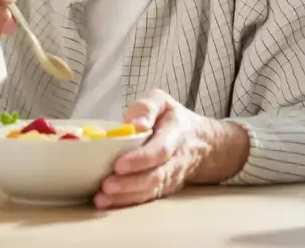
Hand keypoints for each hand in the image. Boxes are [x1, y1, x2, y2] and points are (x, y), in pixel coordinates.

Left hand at [95, 90, 248, 208]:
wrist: (202, 143)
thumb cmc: (173, 119)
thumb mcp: (162, 101)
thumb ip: (147, 107)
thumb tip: (135, 124)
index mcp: (175, 134)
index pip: (160, 150)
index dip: (140, 159)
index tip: (119, 164)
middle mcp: (175, 160)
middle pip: (154, 176)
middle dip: (129, 183)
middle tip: (106, 185)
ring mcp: (170, 177)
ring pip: (150, 191)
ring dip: (125, 196)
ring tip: (102, 197)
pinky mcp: (163, 188)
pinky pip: (146, 198)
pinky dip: (126, 202)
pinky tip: (107, 202)